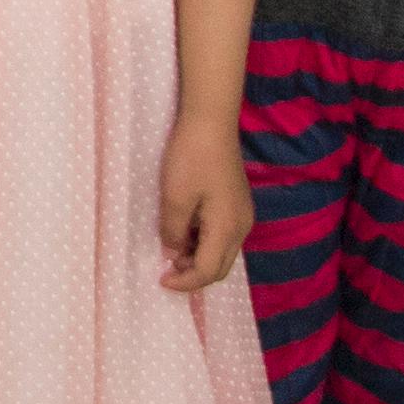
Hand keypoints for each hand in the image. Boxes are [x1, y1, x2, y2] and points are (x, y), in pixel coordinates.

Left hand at [156, 114, 250, 291]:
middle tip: (167, 267)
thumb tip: (173, 253)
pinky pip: (224, 235)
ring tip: (172, 246)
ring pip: (223, 252)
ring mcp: (243, 214)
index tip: (161, 279)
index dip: (184, 282)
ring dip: (199, 257)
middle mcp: (242, 226)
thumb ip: (174, 232)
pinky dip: (205, 242)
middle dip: (194, 274)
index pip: (209, 271)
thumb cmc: (191, 158)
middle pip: (221, 267)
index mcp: (227, 229)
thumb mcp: (175, 198)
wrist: (211, 121)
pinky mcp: (238, 202)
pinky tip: (186, 229)